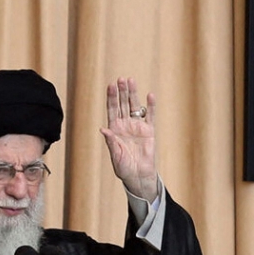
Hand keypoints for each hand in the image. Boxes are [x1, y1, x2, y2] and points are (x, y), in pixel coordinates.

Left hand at [100, 77, 157, 201]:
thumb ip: (111, 142)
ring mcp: (137, 126)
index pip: (112, 110)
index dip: (111, 98)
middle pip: (122, 104)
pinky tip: (150, 95)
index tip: (110, 86)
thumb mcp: (115, 156)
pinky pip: (149, 116)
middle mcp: (125, 125)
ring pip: (134, 106)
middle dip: (121, 92)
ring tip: (131, 81)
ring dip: (133, 94)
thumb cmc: (124, 167)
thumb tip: (103, 129)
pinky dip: (150, 106)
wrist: (138, 175)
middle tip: (121, 79)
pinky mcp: (149, 131)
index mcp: (114, 129)